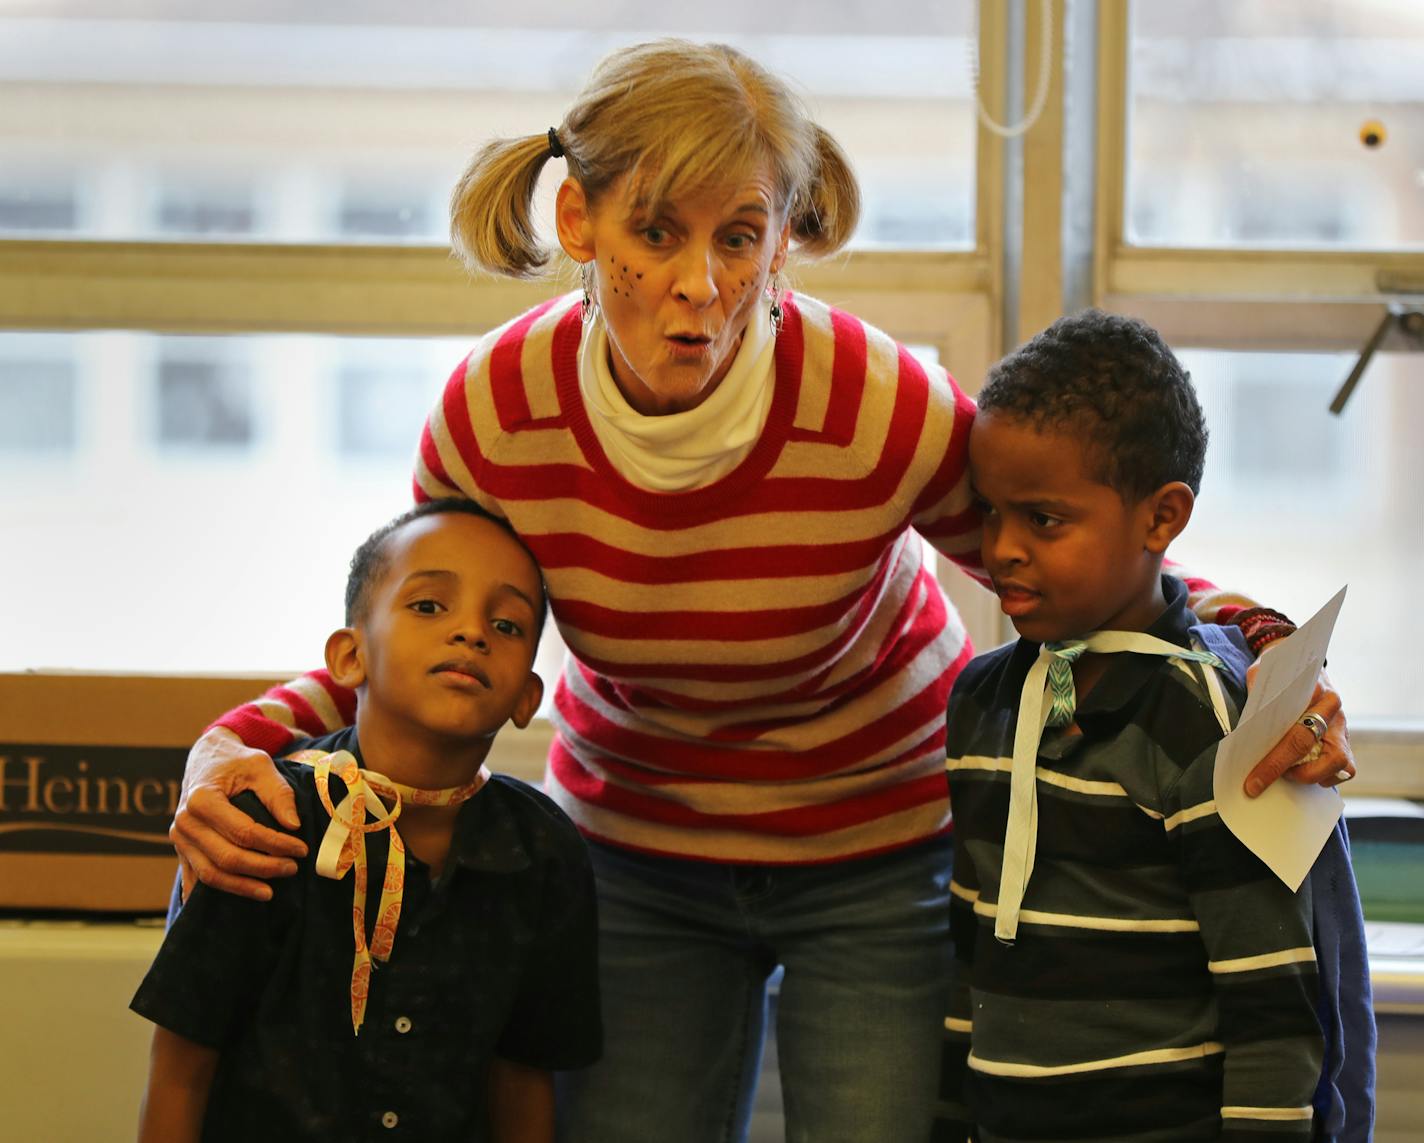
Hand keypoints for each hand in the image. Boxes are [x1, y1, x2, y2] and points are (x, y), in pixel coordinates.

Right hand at [169, 727, 306, 900]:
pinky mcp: (181, 850)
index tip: (301, 849)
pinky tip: (235, 902)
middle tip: (292, 868)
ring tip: (270, 892)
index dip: (275, 844)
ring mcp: (179, 839)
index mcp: (202, 799)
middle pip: (226, 857)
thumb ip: (277, 793)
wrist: (207, 759)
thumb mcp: (260, 766)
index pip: (243, 832)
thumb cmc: (236, 762)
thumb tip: (293, 825)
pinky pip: (196, 878)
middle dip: (263, 867)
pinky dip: (215, 893)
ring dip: (241, 887)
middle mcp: (185, 822)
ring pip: (210, 874)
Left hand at [1243, 667, 1355, 796]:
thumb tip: (1244, 736)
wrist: (1297, 658)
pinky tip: (1301, 773)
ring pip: (1342, 764)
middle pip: (1323, 755)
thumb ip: (1255, 699)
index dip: (1273, 764)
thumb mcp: (1259, 675)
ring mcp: (1342, 725)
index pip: (1297, 736)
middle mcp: (1333, 710)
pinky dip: (1326, 776)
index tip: (1253, 783)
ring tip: (1286, 775)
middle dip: (1289, 774)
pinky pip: (1347, 767)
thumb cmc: (1275, 671)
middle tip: (1262, 783)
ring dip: (1313, 776)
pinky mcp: (1344, 737)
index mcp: (1315, 693)